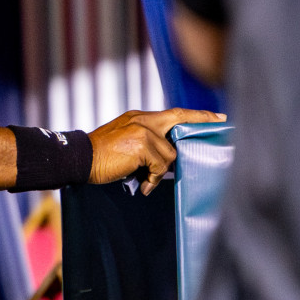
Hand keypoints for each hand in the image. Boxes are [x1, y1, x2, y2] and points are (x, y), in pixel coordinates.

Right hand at [87, 108, 224, 194]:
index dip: (196, 115)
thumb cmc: (99, 157)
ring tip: (145, 181)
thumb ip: (146, 143)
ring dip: (159, 172)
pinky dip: (152, 179)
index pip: (173, 114)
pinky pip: (159, 166)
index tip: (218, 116)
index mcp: (138, 118)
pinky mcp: (141, 144)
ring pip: (169, 153)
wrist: (76, 159)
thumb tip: (168, 158)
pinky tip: (142, 185)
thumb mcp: (124, 143)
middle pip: (179, 119)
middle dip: (202, 121)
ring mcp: (142, 130)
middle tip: (223, 124)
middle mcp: (142, 119)